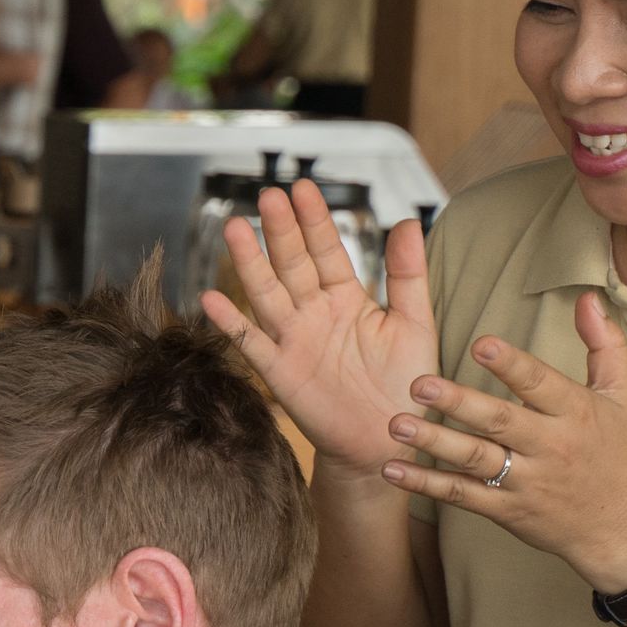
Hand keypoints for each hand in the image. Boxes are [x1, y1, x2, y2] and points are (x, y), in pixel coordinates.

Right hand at [200, 181, 431, 476]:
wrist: (391, 438)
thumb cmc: (406, 383)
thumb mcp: (415, 322)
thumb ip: (407, 274)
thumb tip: (407, 222)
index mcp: (347, 299)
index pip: (327, 250)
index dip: (315, 220)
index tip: (303, 188)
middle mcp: (315, 314)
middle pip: (292, 264)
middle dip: (280, 230)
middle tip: (268, 195)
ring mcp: (293, 341)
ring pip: (267, 293)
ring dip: (250, 263)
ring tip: (234, 229)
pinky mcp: (280, 372)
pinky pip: (252, 343)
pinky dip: (231, 323)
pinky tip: (211, 298)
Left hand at [386, 292, 626, 593]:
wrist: (620, 529)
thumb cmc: (615, 453)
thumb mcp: (620, 397)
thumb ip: (604, 344)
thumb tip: (588, 297)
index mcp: (576, 413)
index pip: (541, 384)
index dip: (512, 365)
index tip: (480, 344)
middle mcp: (550, 446)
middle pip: (500, 421)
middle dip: (459, 403)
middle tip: (418, 383)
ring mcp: (525, 480)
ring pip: (475, 459)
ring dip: (433, 442)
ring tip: (397, 422)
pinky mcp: (505, 510)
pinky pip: (461, 495)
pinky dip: (426, 484)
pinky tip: (393, 469)